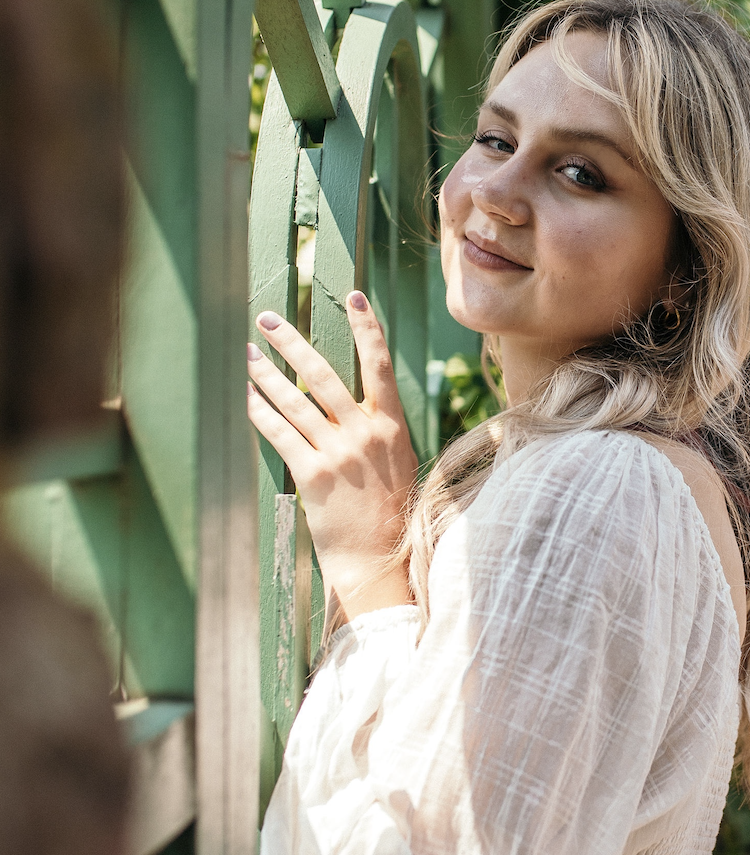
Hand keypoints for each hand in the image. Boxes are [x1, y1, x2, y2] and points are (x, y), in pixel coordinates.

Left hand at [247, 291, 416, 619]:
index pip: (379, 364)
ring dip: (266, 374)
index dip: (367, 327)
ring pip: (294, 401)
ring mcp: (338, 453)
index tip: (353, 296)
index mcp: (391, 426)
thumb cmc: (390, 511)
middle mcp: (365, 434)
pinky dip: (260, 412)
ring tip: (249, 355)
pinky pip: (279, 433)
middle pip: (323, 374)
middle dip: (292, 342)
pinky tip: (247, 397)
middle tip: (268, 319)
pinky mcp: (312, 475)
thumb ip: (377, 429)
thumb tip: (352, 400)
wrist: (379, 558)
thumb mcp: (397, 462)